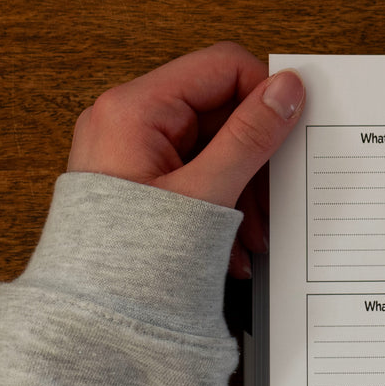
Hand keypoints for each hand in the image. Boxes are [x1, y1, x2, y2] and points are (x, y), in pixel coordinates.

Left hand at [67, 42, 304, 277]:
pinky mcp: (140, 179)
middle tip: (273, 202)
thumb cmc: (131, 261)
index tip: (292, 132)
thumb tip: (287, 89)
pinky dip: (223, 202)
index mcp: (134, 109)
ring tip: (253, 236)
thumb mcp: (206, 194)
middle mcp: (128, 120)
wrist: (92, 318)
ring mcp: (132, 150)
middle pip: (220, 111)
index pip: (222, 67)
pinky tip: (233, 244)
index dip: (265, 95)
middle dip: (256, 158)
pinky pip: (197, 173)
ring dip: (245, 187)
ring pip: (214, 147)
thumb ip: (250, 137)